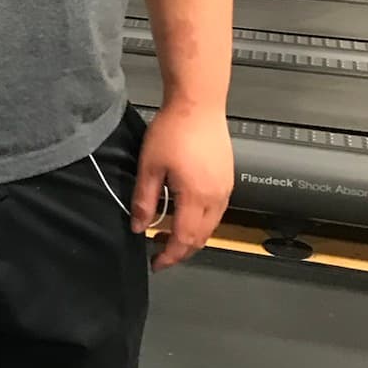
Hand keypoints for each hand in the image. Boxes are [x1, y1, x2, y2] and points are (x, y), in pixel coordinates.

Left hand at [131, 103, 233, 270]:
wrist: (198, 103)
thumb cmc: (173, 130)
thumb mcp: (149, 166)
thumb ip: (144, 199)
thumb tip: (139, 226)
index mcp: (196, 197)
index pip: (185, 239)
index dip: (170, 256)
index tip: (156, 264)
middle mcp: (216, 198)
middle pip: (201, 238)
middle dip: (181, 250)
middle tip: (160, 253)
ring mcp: (225, 188)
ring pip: (212, 226)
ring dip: (193, 237)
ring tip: (169, 235)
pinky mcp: (228, 178)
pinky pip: (217, 212)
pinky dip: (202, 222)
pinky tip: (186, 215)